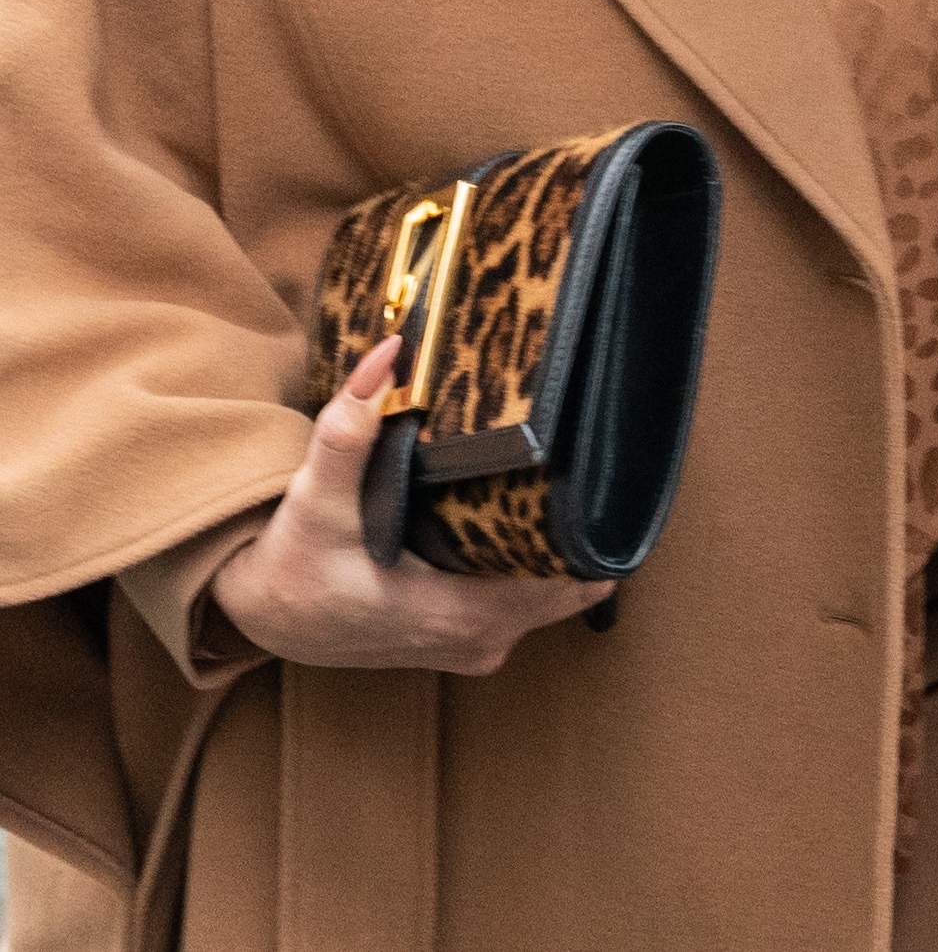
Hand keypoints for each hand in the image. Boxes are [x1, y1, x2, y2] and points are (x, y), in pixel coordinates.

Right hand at [211, 337, 610, 671]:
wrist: (267, 616)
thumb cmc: (294, 562)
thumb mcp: (315, 496)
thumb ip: (349, 430)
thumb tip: (387, 356)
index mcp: (453, 615)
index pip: (560, 583)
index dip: (588, 532)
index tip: (604, 475)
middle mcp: (476, 641)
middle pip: (570, 589)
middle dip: (585, 531)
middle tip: (597, 460)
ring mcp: (474, 648)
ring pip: (554, 599)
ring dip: (564, 549)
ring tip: (575, 480)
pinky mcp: (466, 643)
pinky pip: (530, 606)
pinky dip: (540, 568)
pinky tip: (538, 519)